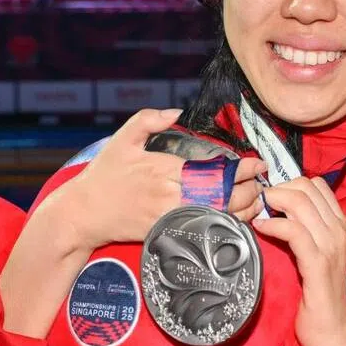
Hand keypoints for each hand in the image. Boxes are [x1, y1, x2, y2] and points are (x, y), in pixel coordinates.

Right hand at [51, 108, 267, 250]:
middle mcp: (169, 193)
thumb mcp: (122, 139)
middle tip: (262, 183)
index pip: (211, 169)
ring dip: (241, 209)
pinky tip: (236, 219)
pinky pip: (200, 229)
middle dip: (248, 189)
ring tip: (256, 200)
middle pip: (219, 194)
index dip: (241, 169)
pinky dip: (222, 225)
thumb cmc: (103, 176)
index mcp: (163, 168)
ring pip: (214, 214)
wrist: (82, 214)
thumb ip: (149, 120)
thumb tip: (177, 112)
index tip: (258, 165)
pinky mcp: (164, 232)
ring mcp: (167, 216)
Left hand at [251, 176, 345, 345]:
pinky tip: (261, 227)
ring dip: (272, 203)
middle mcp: (340, 230)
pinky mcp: (318, 262)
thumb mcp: (317, 253)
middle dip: (277, 189)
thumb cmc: (319, 292)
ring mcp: (331, 245)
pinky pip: (293, 230)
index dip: (289, 184)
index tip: (271, 198)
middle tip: (259, 204)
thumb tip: (280, 208)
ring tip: (258, 213)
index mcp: (341, 224)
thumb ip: (306, 229)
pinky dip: (273, 224)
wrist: (333, 328)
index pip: (316, 184)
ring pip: (299, 203)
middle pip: (305, 188)